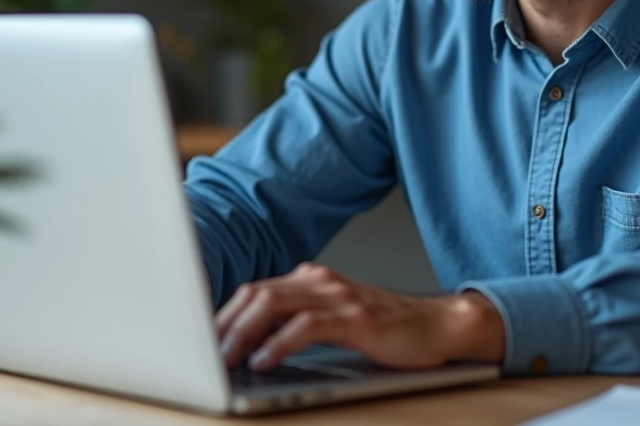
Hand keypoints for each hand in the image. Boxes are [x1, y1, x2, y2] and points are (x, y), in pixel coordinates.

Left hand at [215, 262, 504, 370]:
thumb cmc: (386, 328)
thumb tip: (250, 346)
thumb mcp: (335, 320)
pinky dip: (279, 342)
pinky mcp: (354, 317)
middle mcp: (320, 280)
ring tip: (226, 357)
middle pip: (257, 294)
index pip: (255, 290)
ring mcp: (338, 296)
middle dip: (224, 323)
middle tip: (203, 352)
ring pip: (274, 304)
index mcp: (311, 279)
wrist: (438, 324)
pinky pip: (306, 326)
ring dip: (243, 332)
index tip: (201, 340)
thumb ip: (297, 322)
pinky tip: (264, 360)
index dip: (223, 314)